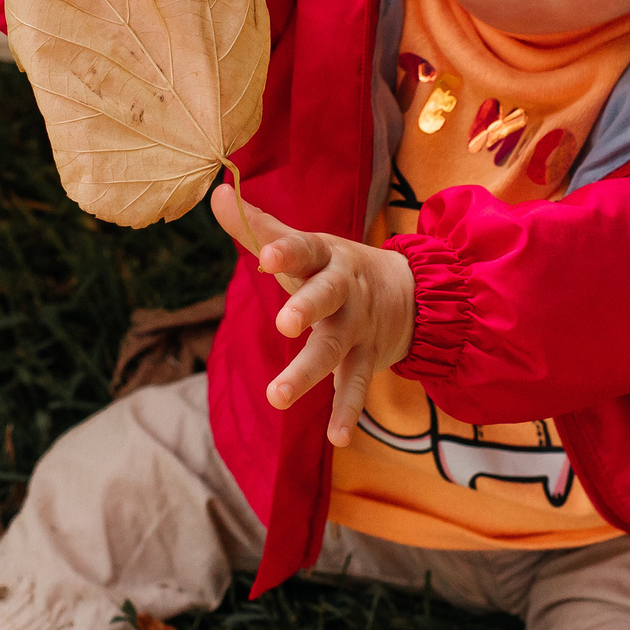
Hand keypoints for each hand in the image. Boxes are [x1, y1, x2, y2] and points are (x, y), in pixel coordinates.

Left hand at [211, 184, 414, 446]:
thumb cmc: (335, 268)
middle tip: (284, 325)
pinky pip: (355, 386)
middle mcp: (345, 290)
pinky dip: (348, 412)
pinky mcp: (365, 359)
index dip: (285, 253)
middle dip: (307, 308)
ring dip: (308, 373)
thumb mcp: (304, 244)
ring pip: (334, 349)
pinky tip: (336, 438)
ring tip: (278, 398)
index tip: (264, 258)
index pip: (303, 249)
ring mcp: (357, 327)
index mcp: (325, 256)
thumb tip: (218, 191)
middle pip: (326, 297)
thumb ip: (258, 225)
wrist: (411, 292)